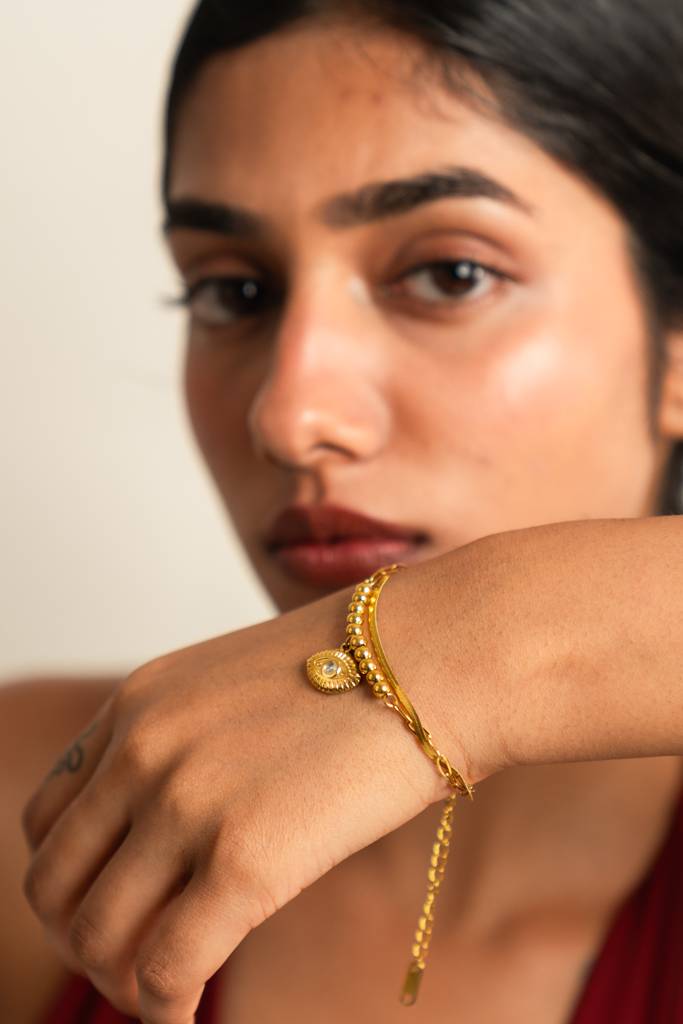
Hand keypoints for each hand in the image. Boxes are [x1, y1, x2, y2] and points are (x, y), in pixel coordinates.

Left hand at [20, 582, 474, 1023]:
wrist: (437, 656)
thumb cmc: (359, 669)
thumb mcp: (243, 685)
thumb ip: (192, 744)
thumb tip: (182, 828)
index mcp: (138, 703)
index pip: (49, 816)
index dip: (71, 877)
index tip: (112, 903)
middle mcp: (143, 750)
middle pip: (55, 882)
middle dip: (82, 938)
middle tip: (128, 964)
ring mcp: (187, 803)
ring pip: (98, 938)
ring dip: (120, 983)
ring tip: (164, 993)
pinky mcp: (245, 862)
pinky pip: (165, 972)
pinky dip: (164, 1010)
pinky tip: (190, 1015)